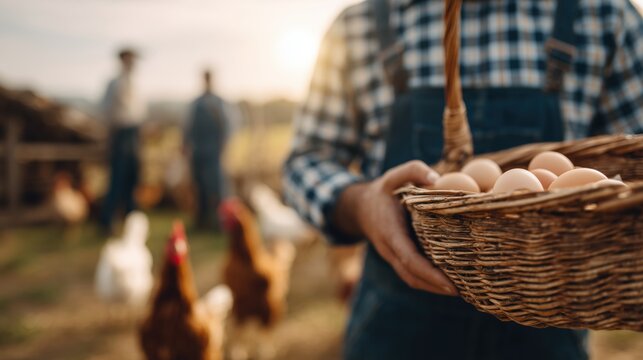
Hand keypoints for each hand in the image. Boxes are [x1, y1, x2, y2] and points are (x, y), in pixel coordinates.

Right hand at [336, 161, 456, 295]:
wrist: (360, 207)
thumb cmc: (382, 191)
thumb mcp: (394, 175)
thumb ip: (413, 171)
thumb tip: (436, 179)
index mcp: (390, 231)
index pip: (410, 259)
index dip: (429, 274)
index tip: (449, 284)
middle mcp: (389, 249)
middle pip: (412, 276)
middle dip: (436, 287)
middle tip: (463, 291)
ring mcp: (391, 256)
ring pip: (411, 279)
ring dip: (433, 287)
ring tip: (460, 289)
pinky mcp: (396, 258)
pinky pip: (411, 275)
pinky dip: (428, 281)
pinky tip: (447, 281)